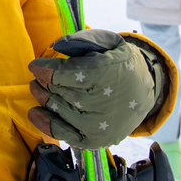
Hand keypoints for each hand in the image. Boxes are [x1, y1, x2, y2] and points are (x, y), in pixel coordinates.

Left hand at [27, 30, 169, 148]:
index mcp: (105, 75)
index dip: (43, 69)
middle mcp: (101, 103)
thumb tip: (58, 45)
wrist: (145, 94)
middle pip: (56, 91)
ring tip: (37, 87)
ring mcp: (97, 125)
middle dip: (43, 81)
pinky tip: (36, 111)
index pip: (61, 75)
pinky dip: (45, 121)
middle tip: (38, 76)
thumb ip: (84, 39)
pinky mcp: (94, 140)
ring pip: (55, 108)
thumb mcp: (110, 42)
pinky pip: (62, 132)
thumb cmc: (121, 64)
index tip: (35, 65)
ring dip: (42, 96)